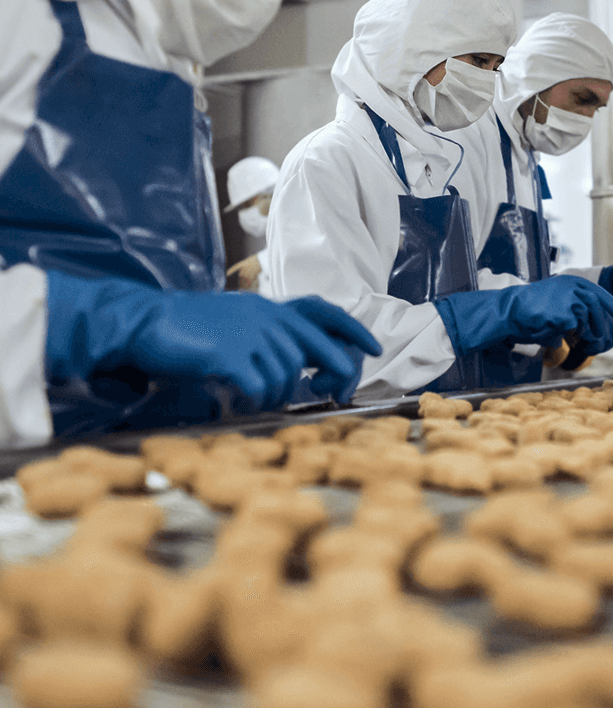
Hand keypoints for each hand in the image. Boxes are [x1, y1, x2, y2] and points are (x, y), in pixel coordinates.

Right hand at [44, 272, 381, 416]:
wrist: (143, 322)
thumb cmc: (187, 328)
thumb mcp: (236, 322)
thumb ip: (267, 336)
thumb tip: (297, 365)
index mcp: (270, 307)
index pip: (324, 313)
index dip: (353, 330)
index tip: (375, 348)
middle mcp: (266, 317)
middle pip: (318, 349)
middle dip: (336, 374)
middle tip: (335, 394)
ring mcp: (249, 334)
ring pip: (288, 375)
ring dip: (278, 394)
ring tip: (256, 397)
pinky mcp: (230, 354)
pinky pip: (260, 387)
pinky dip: (256, 400)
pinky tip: (242, 400)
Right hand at [435, 276, 612, 355]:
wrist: (510, 310)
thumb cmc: (534, 313)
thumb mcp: (562, 308)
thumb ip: (582, 313)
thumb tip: (605, 331)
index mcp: (581, 285)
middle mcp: (581, 288)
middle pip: (608, 320)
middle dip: (602, 338)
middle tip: (590, 347)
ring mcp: (575, 299)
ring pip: (593, 328)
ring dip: (581, 338)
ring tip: (560, 330)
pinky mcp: (568, 313)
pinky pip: (575, 333)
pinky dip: (563, 336)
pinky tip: (548, 326)